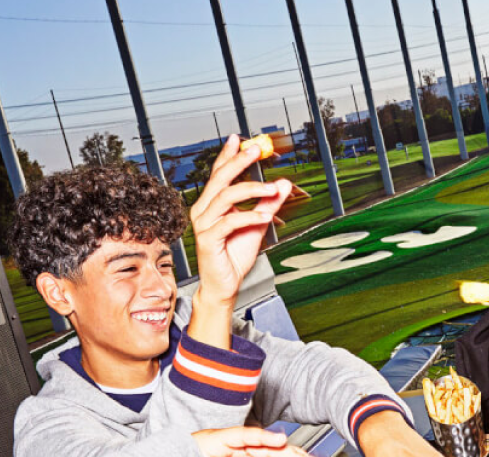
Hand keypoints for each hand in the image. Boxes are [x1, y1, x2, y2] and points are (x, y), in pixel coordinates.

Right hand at [189, 135, 294, 310]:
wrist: (225, 284)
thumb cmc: (235, 255)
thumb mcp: (258, 224)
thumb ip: (269, 203)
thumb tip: (284, 183)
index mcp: (212, 203)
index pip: (219, 174)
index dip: (228, 155)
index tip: (239, 139)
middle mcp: (203, 210)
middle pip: (221, 179)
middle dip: (239, 162)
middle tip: (257, 150)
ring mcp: (204, 224)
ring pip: (225, 197)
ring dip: (251, 189)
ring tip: (272, 189)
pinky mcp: (208, 240)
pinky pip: (229, 222)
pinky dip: (249, 217)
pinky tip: (265, 217)